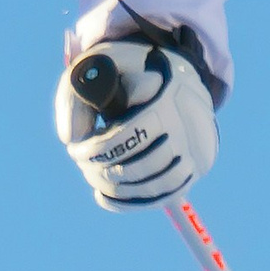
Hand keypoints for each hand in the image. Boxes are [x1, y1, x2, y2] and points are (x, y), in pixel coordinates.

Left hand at [55, 30, 219, 210]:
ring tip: (92, 176)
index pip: (132, 135)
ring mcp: (199, 148)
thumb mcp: (96, 68)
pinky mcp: (198, 165)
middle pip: (145, 165)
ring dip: (117, 189)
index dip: (98, 149)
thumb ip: (76, 98)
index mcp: (168, 94)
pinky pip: (168, 194)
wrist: (171, 71)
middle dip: (104, 171)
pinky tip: (104, 195)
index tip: (75, 149)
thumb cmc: (126, 69)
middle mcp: (191, 124)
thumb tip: (70, 140)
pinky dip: (134, 202)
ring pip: (157, 185)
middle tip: (83, 163)